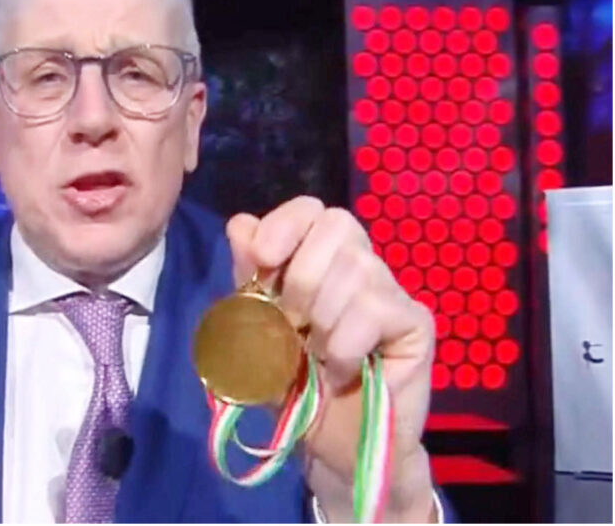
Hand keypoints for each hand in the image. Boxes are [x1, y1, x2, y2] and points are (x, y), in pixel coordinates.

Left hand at [226, 196, 436, 521]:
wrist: (331, 448)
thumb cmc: (294, 388)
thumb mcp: (255, 334)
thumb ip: (248, 280)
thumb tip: (240, 224)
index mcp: (320, 260)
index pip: (312, 209)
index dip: (286, 223)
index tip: (264, 259)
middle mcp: (361, 266)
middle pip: (337, 227)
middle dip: (302, 278)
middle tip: (292, 326)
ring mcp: (393, 292)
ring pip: (357, 269)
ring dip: (322, 321)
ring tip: (317, 357)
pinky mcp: (416, 324)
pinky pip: (375, 310)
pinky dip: (345, 346)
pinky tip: (341, 372)